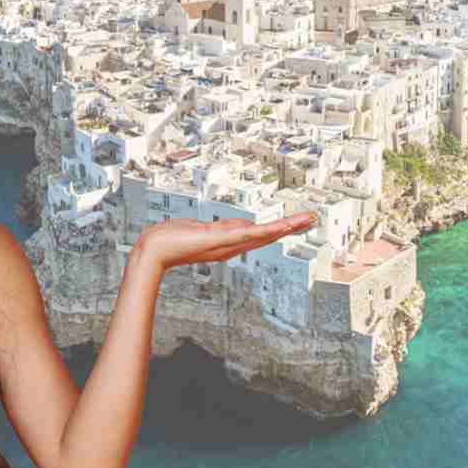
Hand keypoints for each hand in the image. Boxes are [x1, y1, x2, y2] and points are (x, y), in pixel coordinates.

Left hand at [136, 211, 317, 271]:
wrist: (155, 250)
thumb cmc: (173, 239)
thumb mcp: (204, 229)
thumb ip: (225, 227)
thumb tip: (243, 223)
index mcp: (230, 242)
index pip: (261, 234)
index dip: (281, 228)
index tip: (299, 221)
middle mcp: (232, 246)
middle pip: (268, 235)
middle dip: (290, 226)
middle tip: (312, 218)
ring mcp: (227, 244)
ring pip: (262, 234)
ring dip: (285, 226)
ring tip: (305, 219)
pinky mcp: (220, 241)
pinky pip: (247, 235)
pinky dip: (265, 231)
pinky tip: (279, 227)